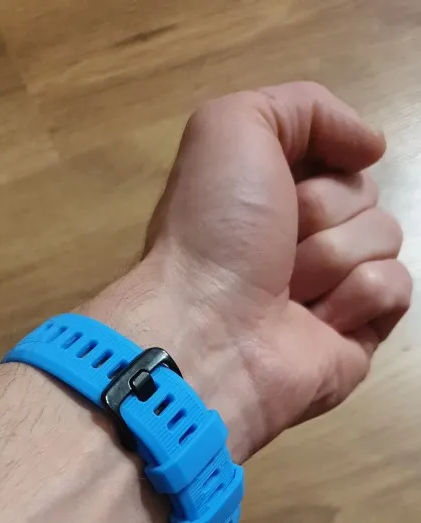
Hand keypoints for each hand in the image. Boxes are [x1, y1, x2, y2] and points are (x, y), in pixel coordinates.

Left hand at [92, 82, 411, 462]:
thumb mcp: (232, 126)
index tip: (285, 177)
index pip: (336, 151)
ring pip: (385, 236)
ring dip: (332, 257)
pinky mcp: (358, 335)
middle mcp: (299, 238)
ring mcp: (331, 288)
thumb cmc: (213, 230)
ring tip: (286, 291)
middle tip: (277, 245)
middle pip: (364, 191)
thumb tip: (371, 145)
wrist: (209, 331)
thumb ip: (305, 106)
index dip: (319, 156)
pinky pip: (395, 287)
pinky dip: (357, 297)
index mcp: (269, 192)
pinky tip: (315, 321)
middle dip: (323, 210)